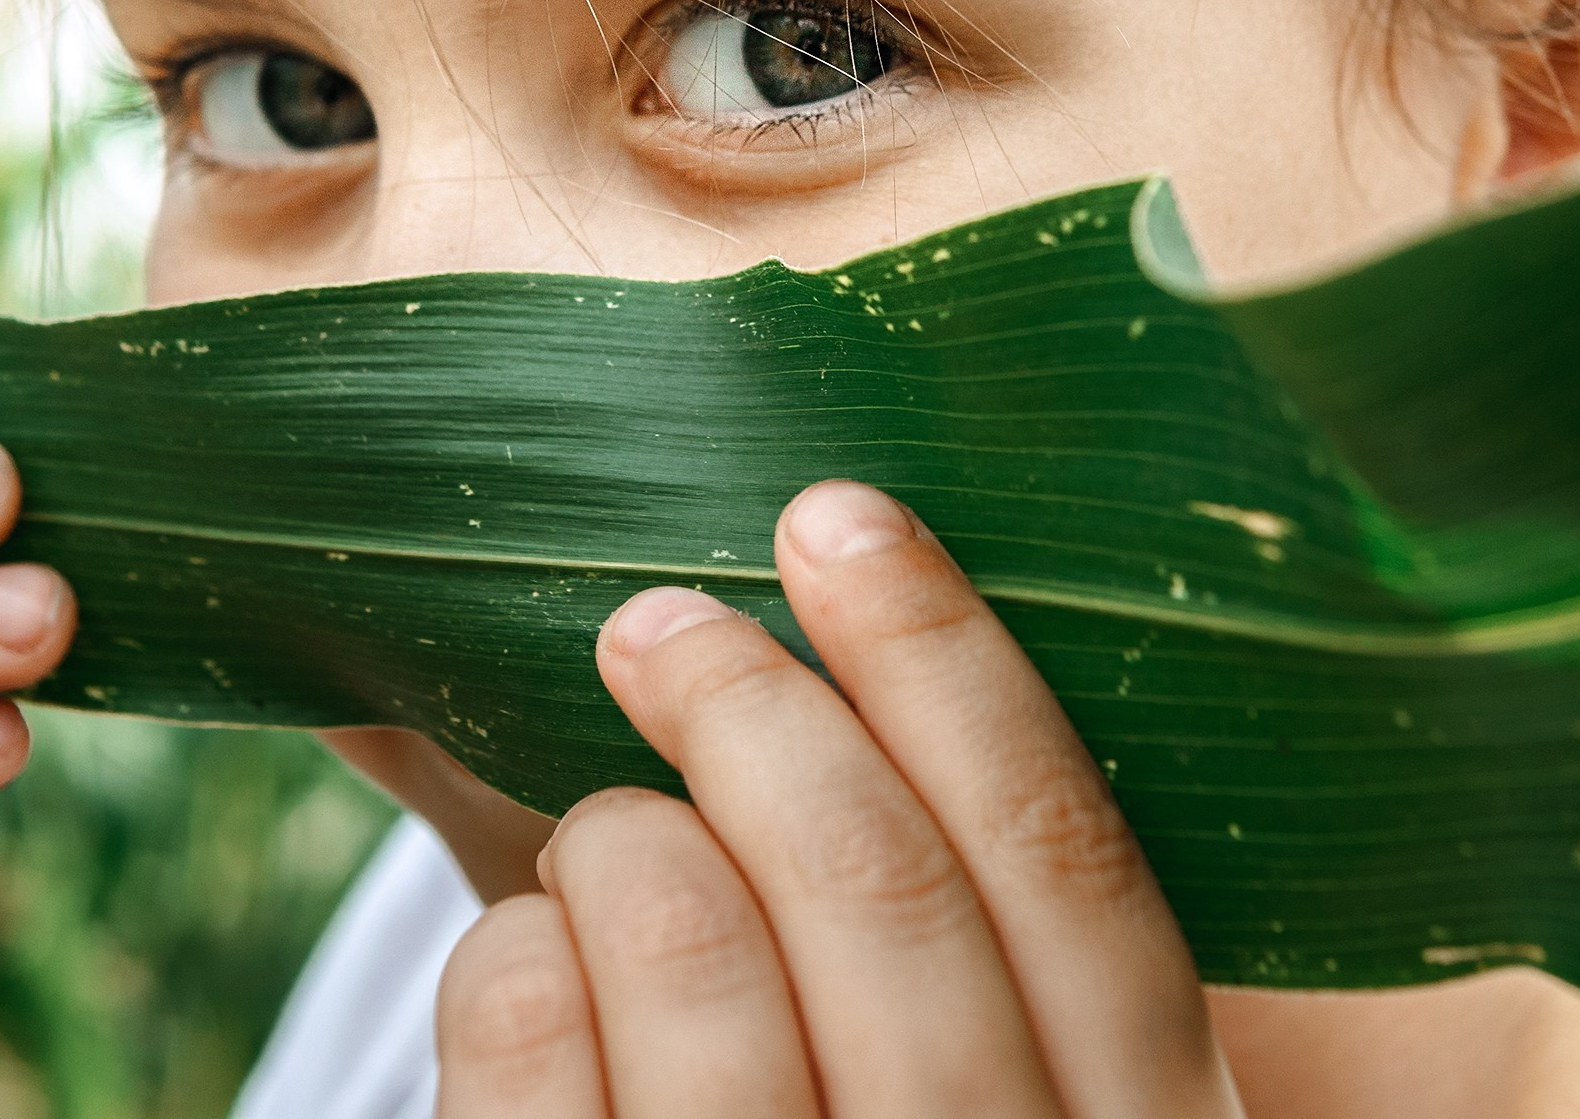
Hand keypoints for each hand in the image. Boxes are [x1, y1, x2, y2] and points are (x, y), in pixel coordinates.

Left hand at [433, 479, 1244, 1117]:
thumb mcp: (1016, 1118)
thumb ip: (993, 958)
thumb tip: (875, 640)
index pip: (1074, 874)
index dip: (952, 664)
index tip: (841, 519)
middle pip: (883, 891)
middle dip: (757, 708)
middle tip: (658, 621)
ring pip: (694, 957)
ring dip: (622, 837)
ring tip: (606, 827)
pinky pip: (525, 1071)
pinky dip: (505, 967)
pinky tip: (524, 960)